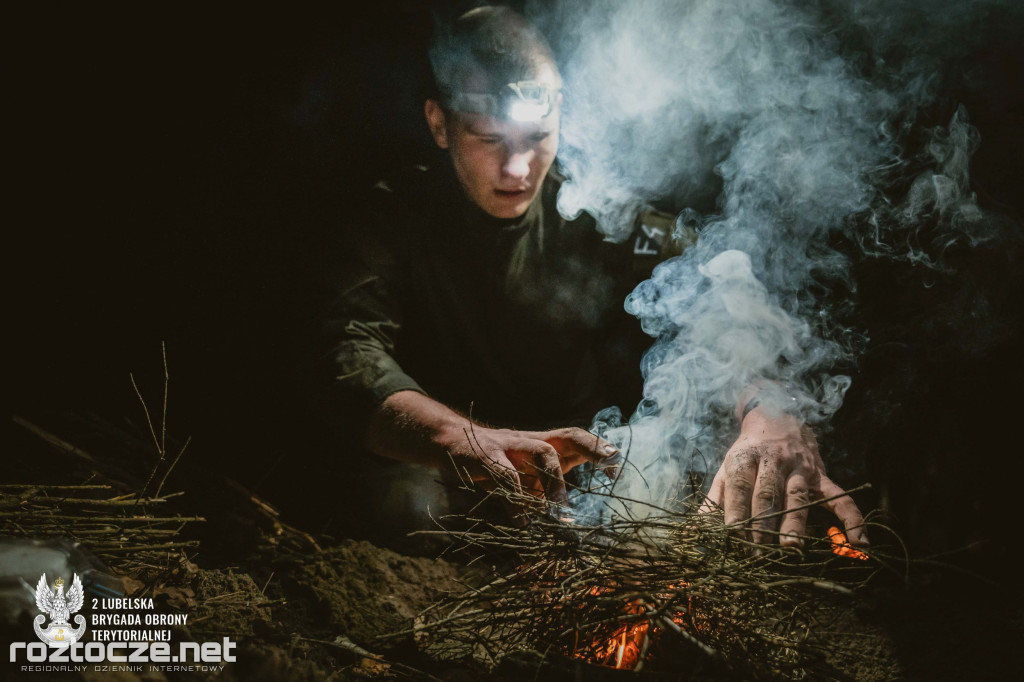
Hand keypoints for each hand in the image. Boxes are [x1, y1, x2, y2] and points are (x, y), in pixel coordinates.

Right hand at [437, 425, 619, 506]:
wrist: (450, 441)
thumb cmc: (494, 463)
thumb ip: (540, 494)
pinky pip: (506, 477)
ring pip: (542, 453)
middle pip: (568, 435)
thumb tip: (560, 524)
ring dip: (556, 481)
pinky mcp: (486, 456)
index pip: (577, 439)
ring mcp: (510, 445)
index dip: (599, 448)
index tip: (618, 468)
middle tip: (612, 462)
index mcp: (543, 445)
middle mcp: (531, 440)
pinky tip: (522, 523)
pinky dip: (516, 501)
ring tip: (561, 512)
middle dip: (592, 447)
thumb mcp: (521, 476)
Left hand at [704, 408, 867, 548]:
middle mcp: (774, 461)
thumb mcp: (727, 469)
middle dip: (762, 524)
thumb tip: (695, 532)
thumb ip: (714, 501)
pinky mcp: (823, 476)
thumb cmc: (748, 453)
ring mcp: (801, 469)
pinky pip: (840, 497)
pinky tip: (859, 542)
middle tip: (758, 552)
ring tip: (792, 548)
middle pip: (768, 493)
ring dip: (795, 523)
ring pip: (799, 496)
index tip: (732, 538)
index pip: (740, 487)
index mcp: (745, 458)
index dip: (736, 512)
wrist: (779, 417)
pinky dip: (853, 519)